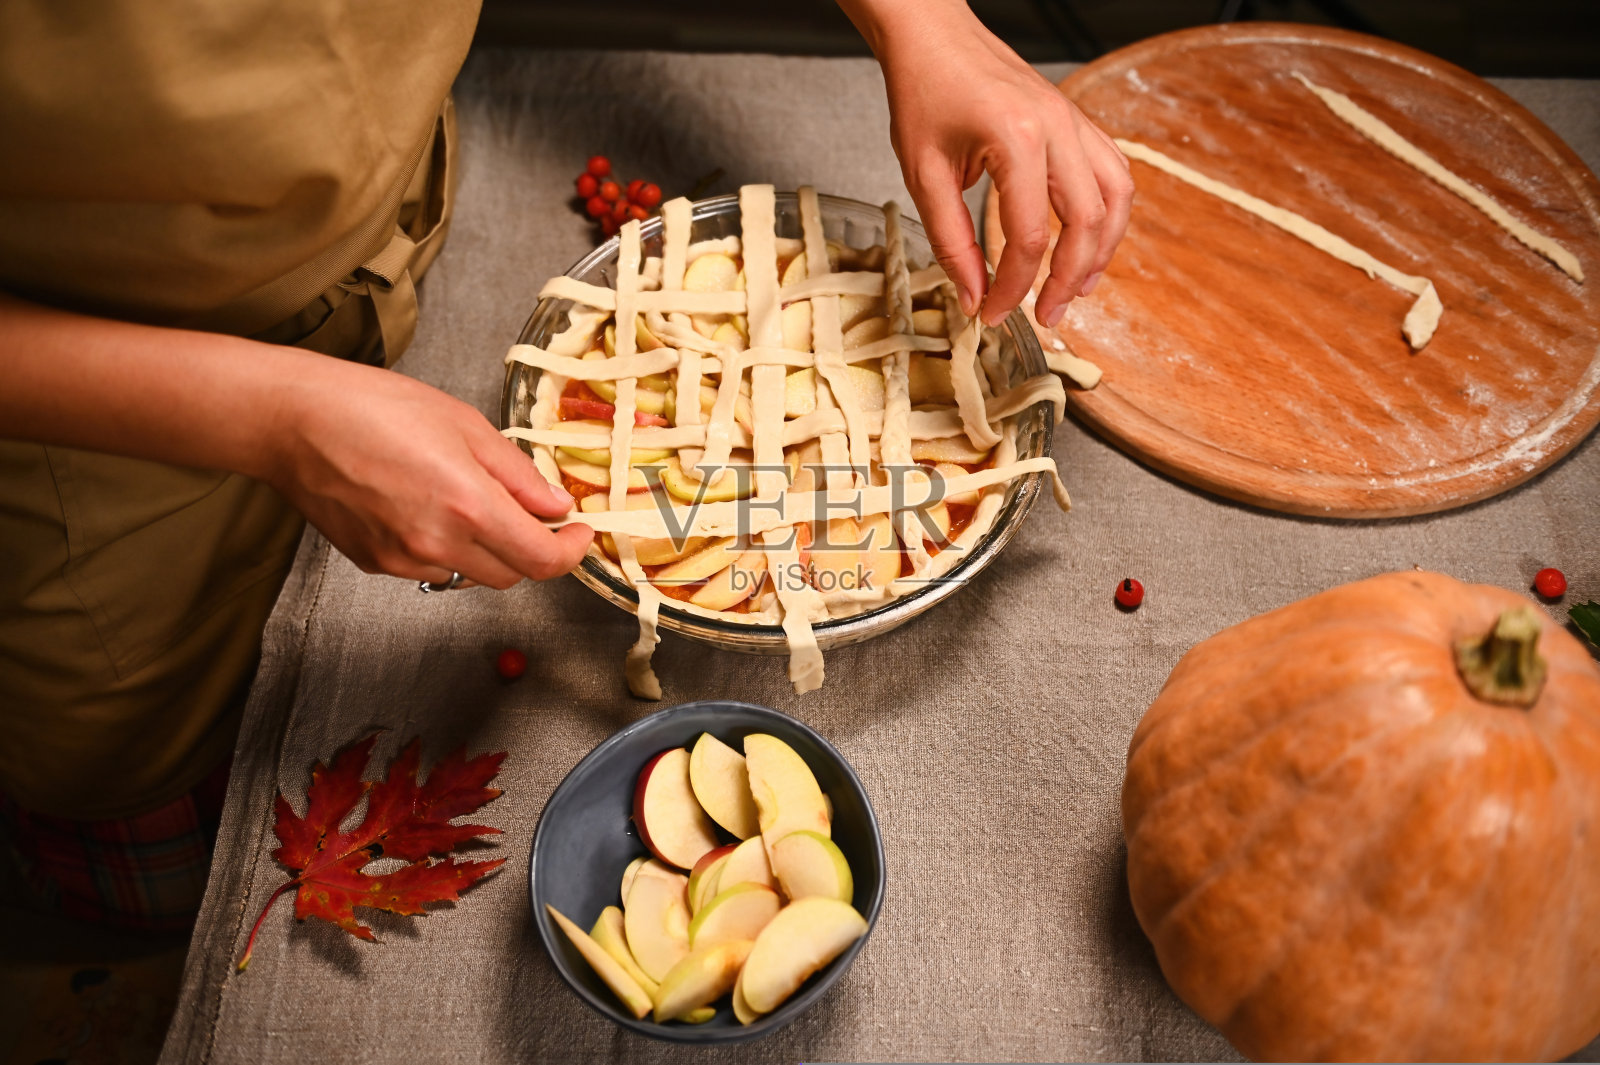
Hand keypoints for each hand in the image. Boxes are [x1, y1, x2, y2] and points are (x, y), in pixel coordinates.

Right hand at [268, 360, 591, 589]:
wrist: (292, 421)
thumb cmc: (372, 407)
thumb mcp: (465, 425)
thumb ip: (518, 474)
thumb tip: (556, 506)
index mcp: (467, 505)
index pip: (541, 559)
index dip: (571, 552)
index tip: (580, 532)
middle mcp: (437, 542)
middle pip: (512, 574)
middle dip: (532, 548)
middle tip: (533, 512)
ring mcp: (402, 559)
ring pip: (471, 573)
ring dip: (488, 548)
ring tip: (469, 499)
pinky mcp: (375, 563)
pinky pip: (431, 567)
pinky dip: (446, 546)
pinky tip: (426, 506)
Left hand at [842, 0, 1133, 327]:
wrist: (934, 36)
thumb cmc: (923, 92)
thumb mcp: (924, 175)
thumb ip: (951, 242)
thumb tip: (974, 297)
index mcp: (1017, 138)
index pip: (1030, 236)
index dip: (1014, 286)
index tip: (994, 313)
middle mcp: (1058, 127)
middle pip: (1086, 222)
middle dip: (1067, 280)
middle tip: (1046, 317)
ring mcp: (1074, 120)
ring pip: (1114, 198)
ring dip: (1101, 251)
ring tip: (1077, 289)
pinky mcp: (1076, 120)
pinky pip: (1112, 173)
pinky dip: (1108, 215)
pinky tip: (1088, 243)